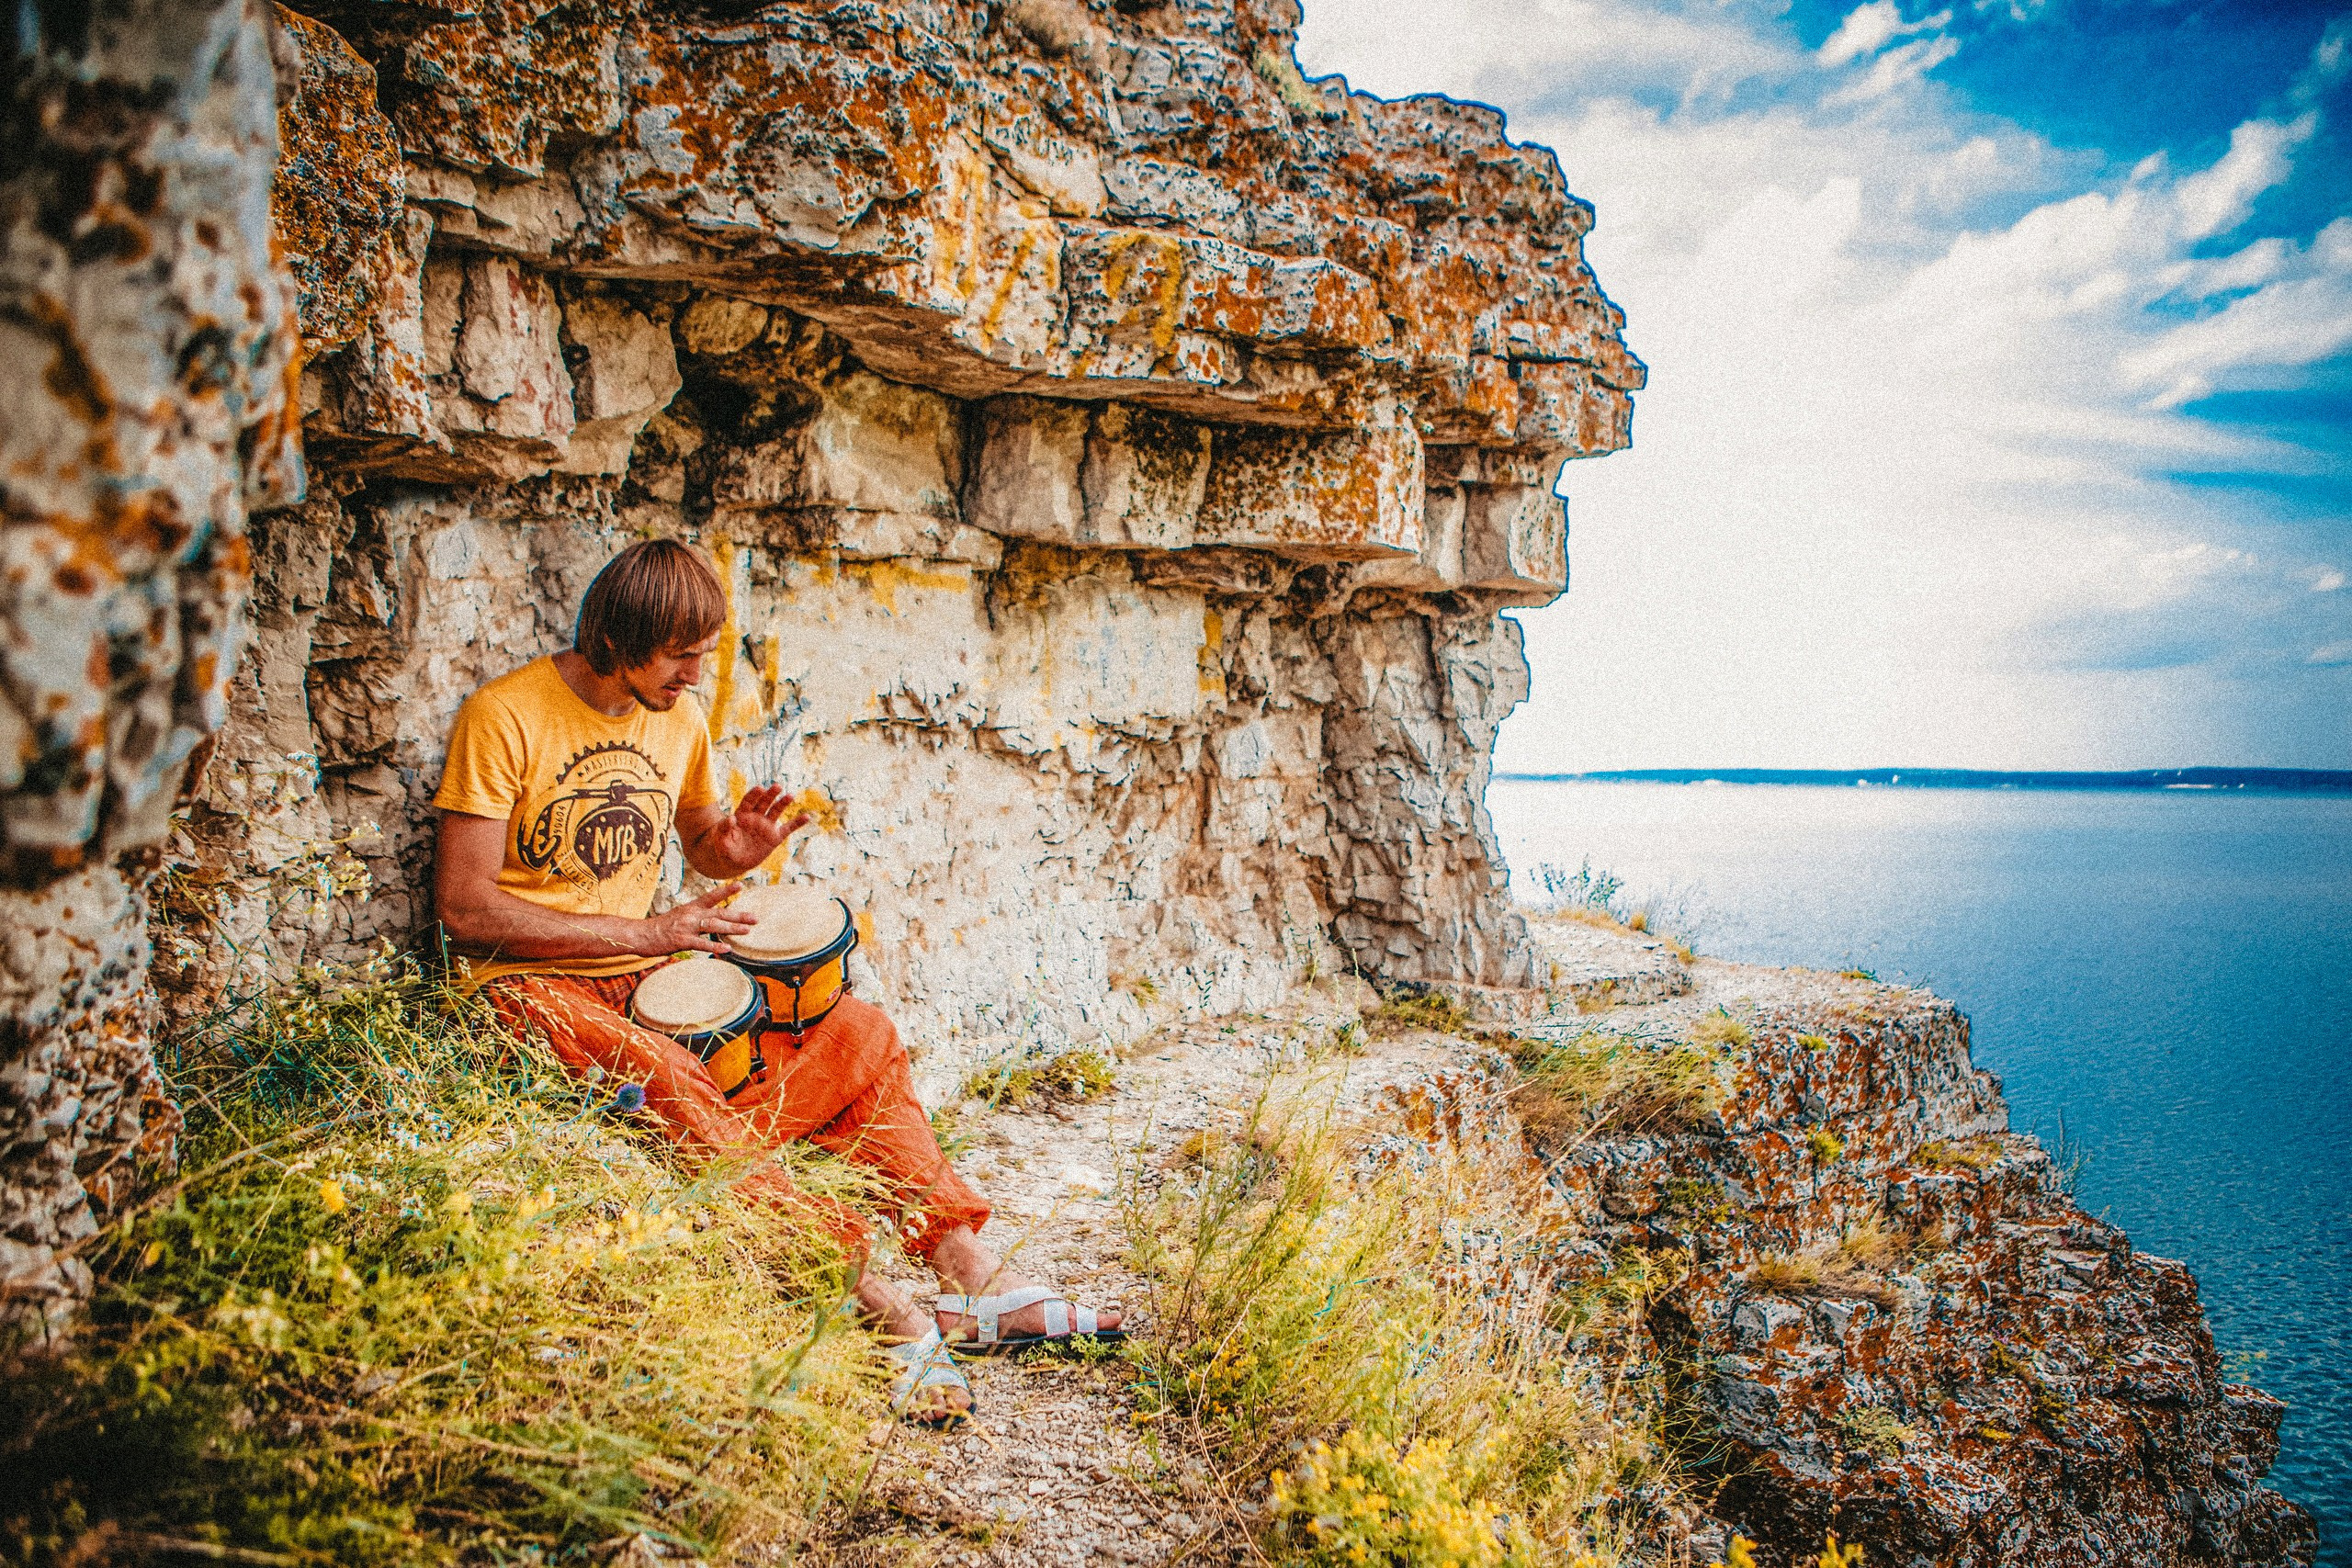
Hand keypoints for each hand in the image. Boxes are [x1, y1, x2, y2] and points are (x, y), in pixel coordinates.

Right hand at [639, 882, 755, 954]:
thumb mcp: (680, 916)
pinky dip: (715, 945)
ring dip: (731, 928)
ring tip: (747, 931)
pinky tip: (727, 948)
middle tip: (755, 918)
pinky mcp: (681, 941)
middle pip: (719, 912)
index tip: (741, 886)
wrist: (641, 935)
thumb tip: (715, 922)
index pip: (711, 896)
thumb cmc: (662, 928)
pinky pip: (701, 943)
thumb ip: (697, 918)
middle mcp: (691, 914)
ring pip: (713, 925)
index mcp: (691, 907)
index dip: (726, 891)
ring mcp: (686, 927)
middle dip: (738, 915)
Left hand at [715, 784, 811, 871]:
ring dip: (783, 803)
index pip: (748, 801)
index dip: (754, 795)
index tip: (759, 788)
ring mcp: (766, 826)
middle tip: (777, 786)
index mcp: (742, 814)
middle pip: (764, 802)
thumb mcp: (720, 839)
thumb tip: (731, 818)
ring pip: (776, 811)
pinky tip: (807, 817)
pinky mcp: (775, 837)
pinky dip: (797, 823)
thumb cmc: (725, 847)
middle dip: (770, 794)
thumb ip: (724, 828)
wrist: (735, 861)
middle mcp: (756, 817)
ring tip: (790, 796)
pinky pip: (788, 828)